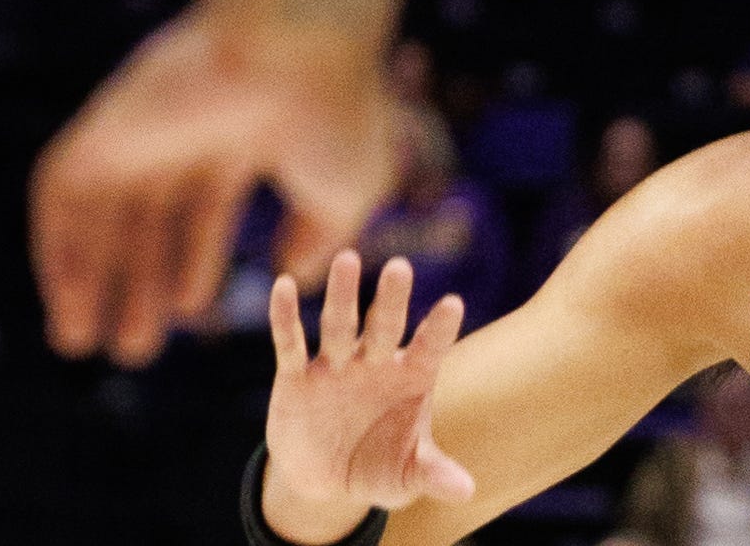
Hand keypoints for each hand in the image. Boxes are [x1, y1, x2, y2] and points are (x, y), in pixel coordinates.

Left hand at [32, 10, 401, 365]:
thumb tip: (290, 275)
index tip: (189, 319)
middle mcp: (185, 132)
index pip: (200, 212)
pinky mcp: (103, 123)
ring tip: (83, 343)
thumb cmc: (330, 114)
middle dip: (134, 285)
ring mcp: (142, 126)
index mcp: (240, 138)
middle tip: (129, 351)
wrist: (291, 48)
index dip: (191, 266)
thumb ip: (316, 237)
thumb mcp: (341, 192)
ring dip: (90, 277)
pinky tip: (64, 296)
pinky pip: (59, 190)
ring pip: (102, 213)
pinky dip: (55, 244)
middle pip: (145, 220)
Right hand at [261, 252, 474, 541]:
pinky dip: (286, 317)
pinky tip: (284, 287)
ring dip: (342, 295)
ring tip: (348, 259)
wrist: (324, 481)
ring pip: (339, 325)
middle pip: (384, 326)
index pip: (429, 350)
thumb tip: (466, 491)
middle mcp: (373, 365)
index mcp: (410, 381)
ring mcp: (334, 367)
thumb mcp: (407, 479)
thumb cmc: (377, 470)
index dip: (439, 330)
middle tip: (400, 267)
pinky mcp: (296, 378)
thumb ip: (433, 476)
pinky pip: (291, 343)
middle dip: (391, 298)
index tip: (454, 304)